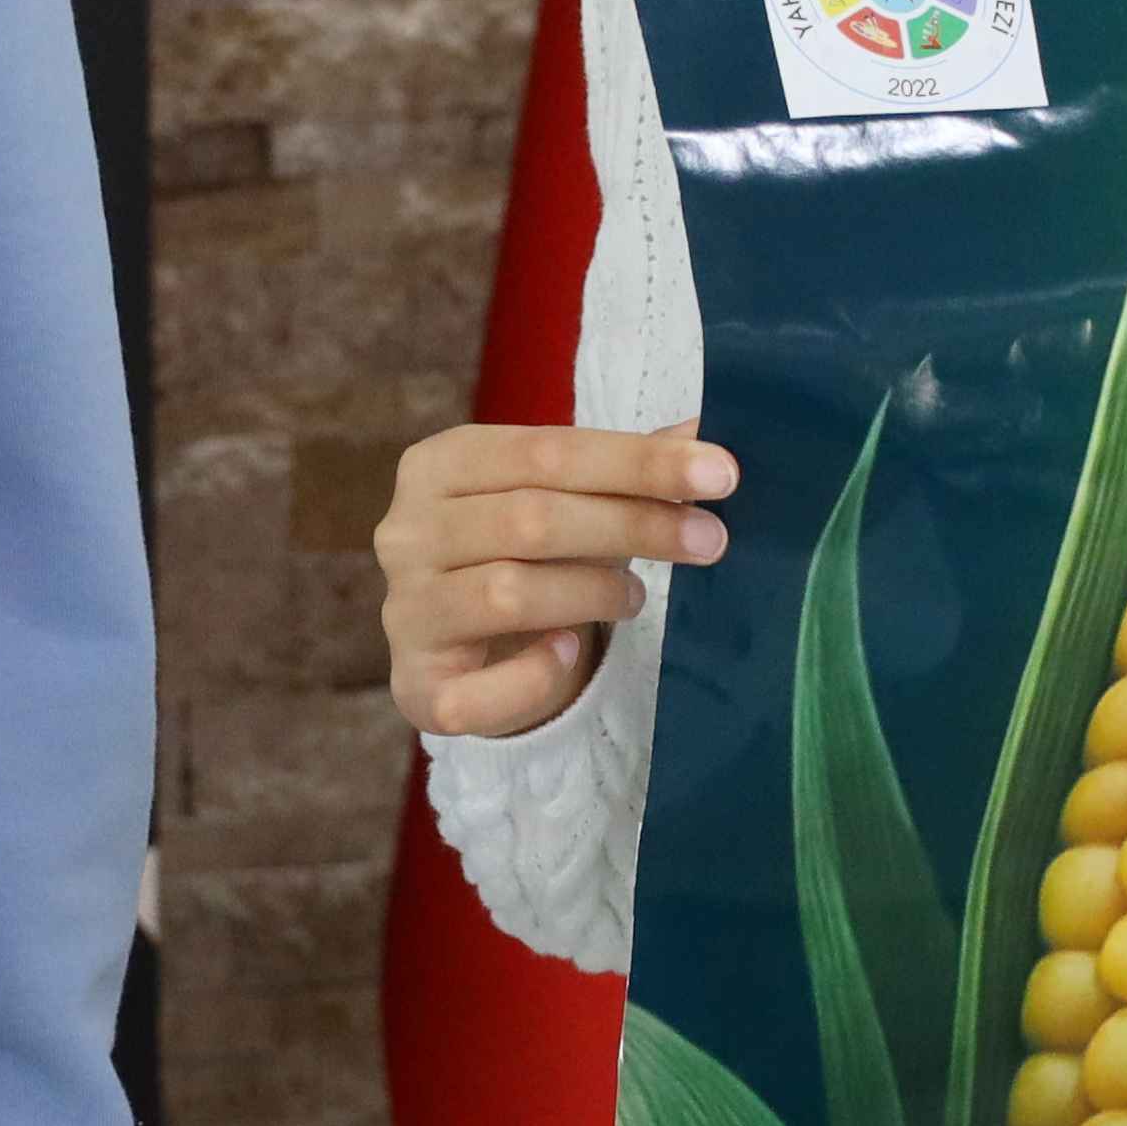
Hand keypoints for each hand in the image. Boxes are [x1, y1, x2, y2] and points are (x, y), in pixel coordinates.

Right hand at [378, 423, 738, 741]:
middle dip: (634, 525)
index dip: (638, 461)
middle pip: (532, 518)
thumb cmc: (527, 554)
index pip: (547, 450)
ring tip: (637, 599)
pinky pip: (478, 690)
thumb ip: (629, 467)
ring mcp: (405, 611)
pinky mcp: (416, 686)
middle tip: (709, 539)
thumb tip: (710, 435)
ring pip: (510, 592)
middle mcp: (406, 531)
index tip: (721, 474)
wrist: (468, 647)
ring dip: (594, 594)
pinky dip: (534, 676)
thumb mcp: (568, 496)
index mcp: (440, 463)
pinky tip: (569, 654)